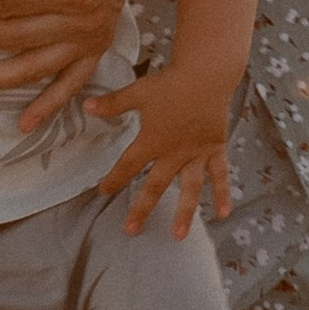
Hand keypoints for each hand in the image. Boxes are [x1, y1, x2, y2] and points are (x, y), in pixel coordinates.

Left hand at [88, 63, 235, 237]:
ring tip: (178, 235)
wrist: (206, 74)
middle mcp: (174, 153)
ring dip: (183, 212)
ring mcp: (196, 153)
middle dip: (141, 208)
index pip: (128, 165)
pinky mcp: (215, 149)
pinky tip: (223, 214)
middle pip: (155, 185)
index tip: (103, 191)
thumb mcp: (138, 92)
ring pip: (189, 188)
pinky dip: (222, 194)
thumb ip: (113, 104)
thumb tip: (85, 106)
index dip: (114, 179)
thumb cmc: (171, 82)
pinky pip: (219, 175)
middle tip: (131, 230)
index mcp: (152, 140)